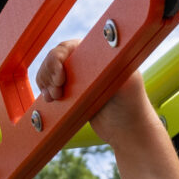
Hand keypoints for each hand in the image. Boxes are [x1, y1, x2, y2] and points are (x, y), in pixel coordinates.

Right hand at [38, 39, 158, 147]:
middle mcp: (88, 62)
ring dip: (45, 81)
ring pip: (50, 71)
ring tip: (54, 97)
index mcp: (100, 53)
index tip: (60, 78)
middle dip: (49, 73)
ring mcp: (79, 78)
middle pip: (55, 57)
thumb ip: (113, 65)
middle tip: (56, 91)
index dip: (58, 59)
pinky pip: (51, 85)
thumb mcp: (127, 82)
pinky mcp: (73, 93)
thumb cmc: (133, 106)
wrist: (128, 133)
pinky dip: (46, 90)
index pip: (69, 47)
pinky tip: (50, 99)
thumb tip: (103, 45)